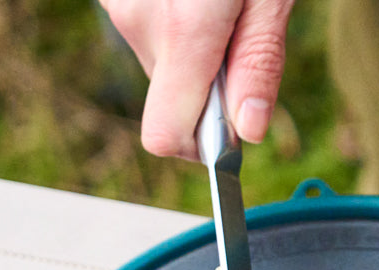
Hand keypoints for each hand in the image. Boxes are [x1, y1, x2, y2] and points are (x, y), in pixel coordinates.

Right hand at [101, 0, 294, 159]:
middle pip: (171, 102)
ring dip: (192, 52)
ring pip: (162, 65)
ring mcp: (119, 5)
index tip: (230, 128)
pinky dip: (174, 23)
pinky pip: (150, 33)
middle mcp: (141, 23)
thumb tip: (250, 131)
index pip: (166, 136)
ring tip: (217, 5)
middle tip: (238, 39)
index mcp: (184, 32)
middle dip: (208, 89)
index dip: (200, 146)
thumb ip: (259, 64)